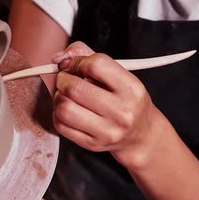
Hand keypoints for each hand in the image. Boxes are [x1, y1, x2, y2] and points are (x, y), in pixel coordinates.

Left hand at [52, 42, 165, 168]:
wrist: (140, 134)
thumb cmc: (126, 99)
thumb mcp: (119, 73)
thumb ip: (88, 55)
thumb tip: (58, 58)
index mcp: (131, 88)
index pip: (95, 65)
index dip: (79, 61)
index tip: (77, 65)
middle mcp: (122, 112)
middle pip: (74, 88)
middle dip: (63, 79)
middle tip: (66, 79)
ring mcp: (107, 131)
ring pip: (64, 108)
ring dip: (58, 97)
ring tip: (66, 95)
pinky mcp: (93, 144)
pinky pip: (61, 125)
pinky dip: (58, 114)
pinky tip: (68, 109)